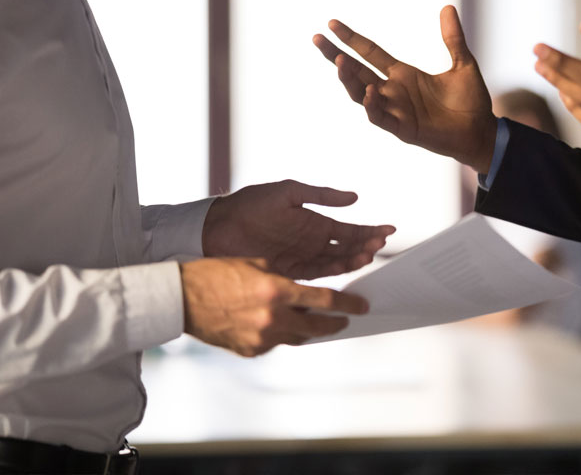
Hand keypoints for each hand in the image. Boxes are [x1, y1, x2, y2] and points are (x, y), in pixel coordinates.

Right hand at [180, 258, 367, 355]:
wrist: (183, 298)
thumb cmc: (217, 274)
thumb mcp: (258, 264)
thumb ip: (286, 279)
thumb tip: (307, 293)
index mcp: (277, 291)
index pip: (325, 301)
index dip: (348, 304)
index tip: (361, 307)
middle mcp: (272, 318)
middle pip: (318, 327)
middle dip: (335, 323)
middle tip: (345, 319)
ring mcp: (261, 338)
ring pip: (298, 338)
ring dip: (309, 330)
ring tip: (317, 322)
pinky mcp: (250, 351)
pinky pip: (276, 344)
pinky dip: (282, 334)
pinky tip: (281, 324)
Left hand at [202, 180, 394, 279]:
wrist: (218, 227)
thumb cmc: (250, 204)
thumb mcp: (289, 192)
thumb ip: (321, 196)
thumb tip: (354, 197)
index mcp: (315, 222)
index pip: (349, 229)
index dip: (370, 230)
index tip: (389, 230)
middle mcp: (313, 242)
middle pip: (348, 248)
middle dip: (366, 246)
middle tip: (381, 244)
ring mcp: (303, 258)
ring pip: (337, 262)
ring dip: (354, 259)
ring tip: (369, 254)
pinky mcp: (290, 272)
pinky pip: (318, 274)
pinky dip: (335, 273)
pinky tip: (348, 269)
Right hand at [313, 5, 497, 172]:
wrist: (481, 132)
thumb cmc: (470, 102)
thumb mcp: (462, 64)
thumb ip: (452, 38)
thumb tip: (447, 7)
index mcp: (403, 75)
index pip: (369, 53)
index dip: (351, 39)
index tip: (332, 24)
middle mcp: (393, 91)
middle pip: (356, 71)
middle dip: (336, 56)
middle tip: (317, 39)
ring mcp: (396, 110)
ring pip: (362, 94)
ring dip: (349, 79)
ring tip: (339, 61)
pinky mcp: (403, 129)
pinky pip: (380, 118)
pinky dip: (373, 106)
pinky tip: (371, 90)